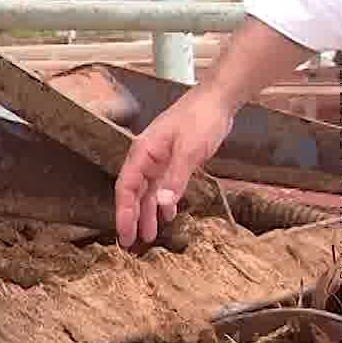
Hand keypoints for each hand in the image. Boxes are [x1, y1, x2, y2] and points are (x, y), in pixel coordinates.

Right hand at [113, 88, 235, 246]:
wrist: (218, 100)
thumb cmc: (200, 119)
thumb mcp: (189, 149)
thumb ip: (175, 178)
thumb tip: (161, 204)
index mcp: (142, 153)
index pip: (126, 188)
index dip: (123, 212)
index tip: (124, 233)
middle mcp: (146, 159)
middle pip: (134, 193)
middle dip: (131, 218)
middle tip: (131, 243)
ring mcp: (159, 161)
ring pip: (148, 193)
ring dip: (148, 214)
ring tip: (149, 236)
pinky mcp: (173, 162)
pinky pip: (163, 187)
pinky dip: (164, 202)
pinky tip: (168, 216)